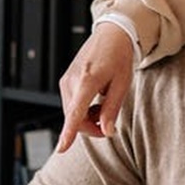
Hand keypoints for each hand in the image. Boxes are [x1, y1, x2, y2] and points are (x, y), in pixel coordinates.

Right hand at [56, 24, 136, 152]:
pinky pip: (72, 105)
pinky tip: (95, 101)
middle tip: (109, 123)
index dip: (69, 132)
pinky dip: (83, 110)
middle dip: (91, 127)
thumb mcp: (122, 84)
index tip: (61, 148)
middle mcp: (72, 81)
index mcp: (87, 80)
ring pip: (72, 114)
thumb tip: (106, 132)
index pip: (76, 113)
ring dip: (88, 118)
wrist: (111, 36)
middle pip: (75, 118)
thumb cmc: (119, 58)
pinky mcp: (65, 81)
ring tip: (104, 107)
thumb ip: (112, 110)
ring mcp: (66, 80)